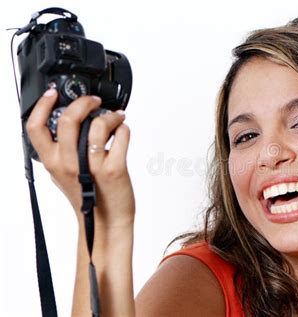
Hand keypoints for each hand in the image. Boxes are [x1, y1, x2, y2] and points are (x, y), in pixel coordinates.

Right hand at [26, 88, 134, 227]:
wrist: (106, 222)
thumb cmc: (88, 198)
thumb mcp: (63, 175)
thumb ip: (60, 153)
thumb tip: (65, 127)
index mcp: (52, 162)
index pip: (35, 128)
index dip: (42, 105)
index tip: (53, 93)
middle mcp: (69, 163)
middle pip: (67, 120)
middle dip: (83, 102)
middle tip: (93, 101)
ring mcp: (92, 166)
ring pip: (98, 125)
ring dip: (110, 115)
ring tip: (116, 117)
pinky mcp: (114, 169)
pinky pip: (121, 136)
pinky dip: (124, 128)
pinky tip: (123, 131)